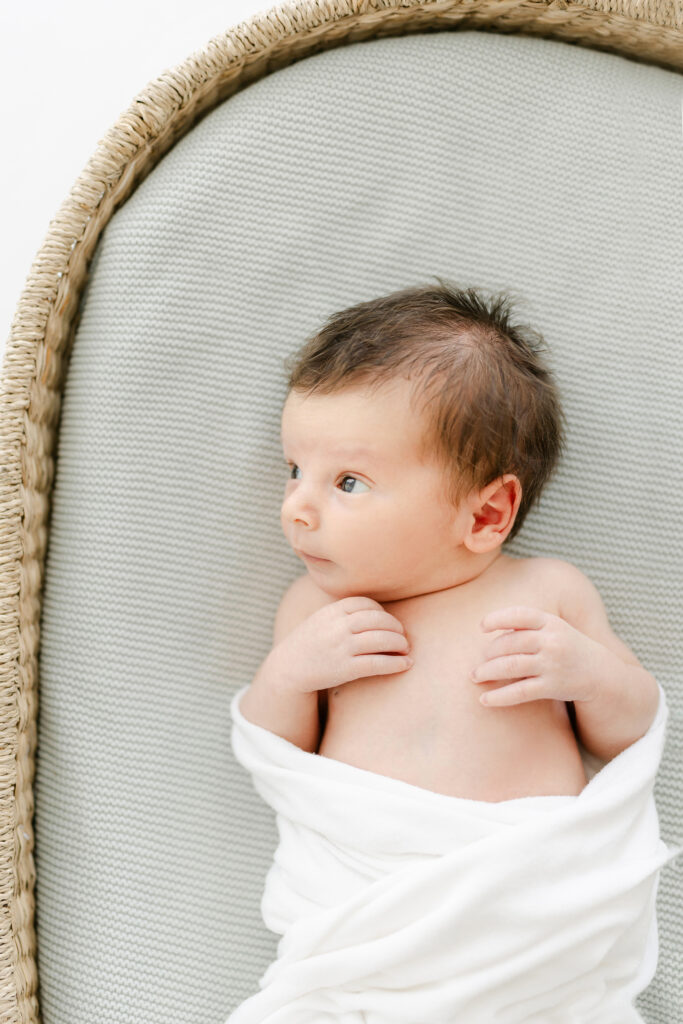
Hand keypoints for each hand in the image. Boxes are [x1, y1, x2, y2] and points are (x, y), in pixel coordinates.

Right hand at [274, 596, 411, 693]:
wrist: (288, 668)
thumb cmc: (310, 642)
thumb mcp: (322, 618)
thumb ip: (344, 612)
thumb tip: (378, 610)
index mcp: (332, 611)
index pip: (366, 604)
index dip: (382, 612)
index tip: (387, 622)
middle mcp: (337, 627)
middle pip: (378, 620)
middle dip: (396, 627)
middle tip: (403, 636)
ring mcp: (341, 648)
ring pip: (381, 640)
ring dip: (400, 644)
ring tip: (405, 649)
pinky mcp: (345, 669)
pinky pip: (377, 663)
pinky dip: (395, 663)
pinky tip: (405, 665)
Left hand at [471, 606, 601, 706]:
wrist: (602, 674)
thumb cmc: (568, 648)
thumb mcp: (554, 629)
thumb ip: (528, 627)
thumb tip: (490, 632)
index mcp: (551, 622)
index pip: (519, 614)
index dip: (497, 618)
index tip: (481, 626)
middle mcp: (551, 641)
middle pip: (510, 643)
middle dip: (489, 653)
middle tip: (478, 662)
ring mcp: (552, 664)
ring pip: (510, 666)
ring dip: (487, 672)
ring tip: (475, 677)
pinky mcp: (552, 686)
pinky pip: (519, 692)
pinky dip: (499, 697)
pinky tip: (484, 700)